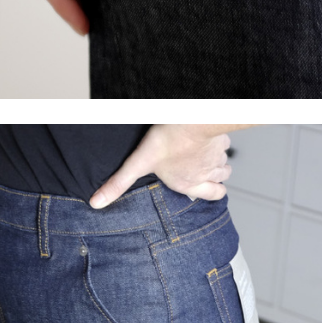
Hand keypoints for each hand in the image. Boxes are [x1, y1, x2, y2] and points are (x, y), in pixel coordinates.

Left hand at [92, 124, 246, 208]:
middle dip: (214, 176)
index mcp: (189, 182)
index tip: (207, 188)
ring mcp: (217, 157)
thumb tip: (97, 202)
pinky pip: (224, 145)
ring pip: (224, 163)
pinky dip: (218, 143)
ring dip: (217, 161)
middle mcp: (207, 172)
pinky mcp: (222, 141)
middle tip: (203, 168)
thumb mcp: (138, 163)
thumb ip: (118, 184)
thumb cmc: (169, 141)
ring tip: (205, 154)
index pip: (214, 195)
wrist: (190, 120)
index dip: (213, 192)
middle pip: (221, 178)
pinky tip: (207, 137)